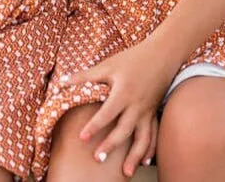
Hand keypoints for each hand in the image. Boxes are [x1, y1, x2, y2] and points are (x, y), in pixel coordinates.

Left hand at [61, 39, 173, 176]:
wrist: (162, 53)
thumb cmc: (132, 58)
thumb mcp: (108, 65)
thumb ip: (86, 76)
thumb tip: (62, 81)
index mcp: (124, 93)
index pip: (107, 113)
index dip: (94, 126)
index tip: (83, 138)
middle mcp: (137, 105)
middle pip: (124, 130)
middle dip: (111, 145)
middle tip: (98, 159)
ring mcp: (148, 110)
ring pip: (143, 138)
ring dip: (134, 156)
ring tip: (126, 173)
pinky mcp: (154, 112)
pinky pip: (154, 134)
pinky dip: (150, 149)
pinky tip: (144, 161)